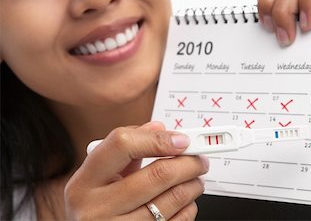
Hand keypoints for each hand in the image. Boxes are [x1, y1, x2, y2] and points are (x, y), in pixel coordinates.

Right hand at [64, 122, 207, 219]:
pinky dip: (189, 208)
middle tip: (199, 159)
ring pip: (173, 200)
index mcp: (85, 183)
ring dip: (193, 185)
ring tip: (195, 179)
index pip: (123, 145)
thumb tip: (158, 129)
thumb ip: (127, 149)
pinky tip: (185, 201)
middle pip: (157, 175)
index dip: (158, 139)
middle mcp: (97, 208)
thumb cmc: (95, 206)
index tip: (181, 140)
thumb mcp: (99, 178)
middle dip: (188, 163)